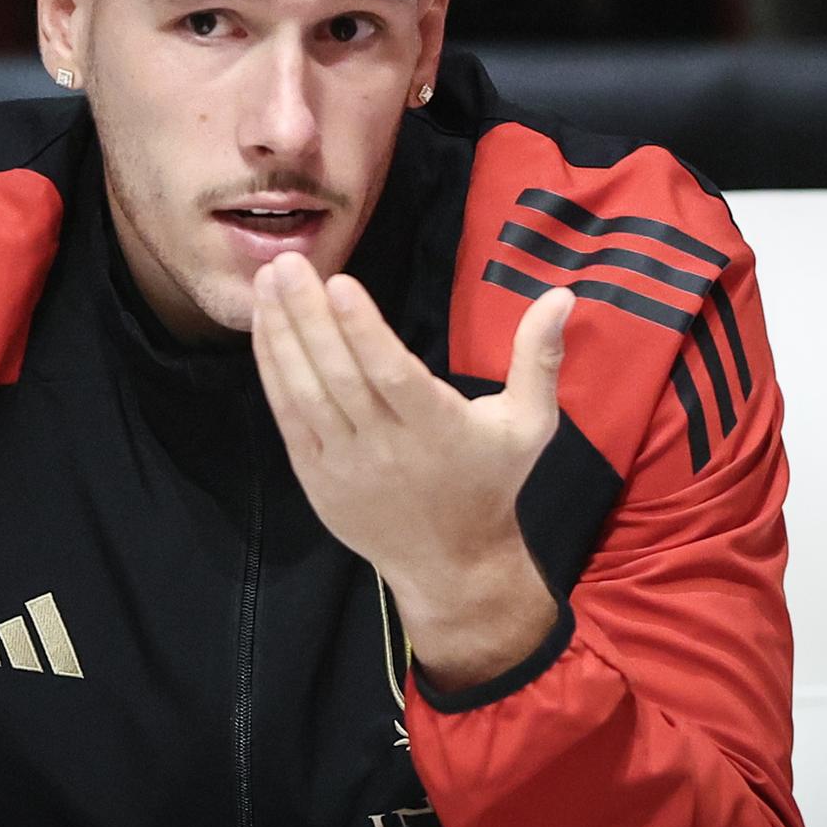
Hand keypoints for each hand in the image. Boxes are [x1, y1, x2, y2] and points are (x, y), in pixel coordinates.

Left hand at [250, 252, 574, 686]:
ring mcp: (344, 464)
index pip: (393, 376)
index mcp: (437, 429)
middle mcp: (385, 447)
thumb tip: (562, 296)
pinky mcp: (315, 475)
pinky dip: (272, 370)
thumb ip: (539, 358)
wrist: (450, 563)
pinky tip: (264, 327)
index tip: (341, 282)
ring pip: (305, 392)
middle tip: (287, 262)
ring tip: (266, 281)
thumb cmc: (490, 481)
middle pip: (339, 376)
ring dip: (282, 335)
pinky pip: (287, 416)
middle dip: (309, 316)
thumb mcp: (529, 423)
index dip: (364, 331)